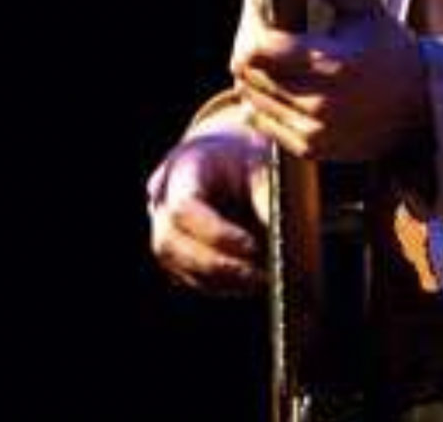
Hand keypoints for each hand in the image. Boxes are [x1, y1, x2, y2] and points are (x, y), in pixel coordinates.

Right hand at [146, 130, 269, 295]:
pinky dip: (221, 284)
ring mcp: (164, 229)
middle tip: (258, 274)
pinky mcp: (176, 253)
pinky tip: (253, 281)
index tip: (250, 245)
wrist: (231, 159)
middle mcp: (162, 202)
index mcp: (182, 169)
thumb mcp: (260, 164)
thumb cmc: (247, 158)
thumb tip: (280, 235)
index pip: (183, 208)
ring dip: (220, 279)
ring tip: (262, 279)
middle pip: (169, 243)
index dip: (214, 232)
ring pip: (177, 266)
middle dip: (215, 264)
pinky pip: (190, 277)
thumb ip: (266, 195)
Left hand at [232, 0, 431, 161]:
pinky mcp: (310, 149)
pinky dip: (262, 100)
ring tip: (276, 55)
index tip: (259, 11)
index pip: (257, 48)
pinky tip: (283, 83)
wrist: (424, 109)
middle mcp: (321, 104)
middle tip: (265, 30)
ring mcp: (314, 132)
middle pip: (247, 72)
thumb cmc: (393, 49)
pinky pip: (260, 121)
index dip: (250, 25)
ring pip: (249, 96)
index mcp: (334, 64)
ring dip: (254, 74)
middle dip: (249, 46)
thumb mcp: (366, 6)